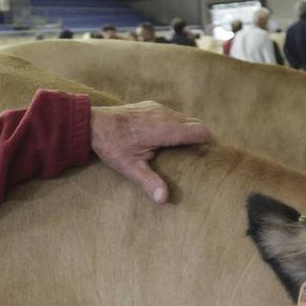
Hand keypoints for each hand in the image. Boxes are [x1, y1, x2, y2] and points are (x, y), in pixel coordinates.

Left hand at [90, 102, 214, 203]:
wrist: (92, 123)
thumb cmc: (112, 145)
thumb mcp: (130, 167)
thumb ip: (150, 182)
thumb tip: (164, 200)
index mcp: (166, 129)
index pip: (199, 131)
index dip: (210, 142)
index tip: (214, 154)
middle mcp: (165, 115)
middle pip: (195, 124)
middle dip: (201, 139)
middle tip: (203, 156)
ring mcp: (158, 108)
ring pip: (183, 119)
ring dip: (188, 132)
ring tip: (188, 150)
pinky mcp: (151, 106)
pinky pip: (172, 115)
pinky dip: (177, 126)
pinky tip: (169, 140)